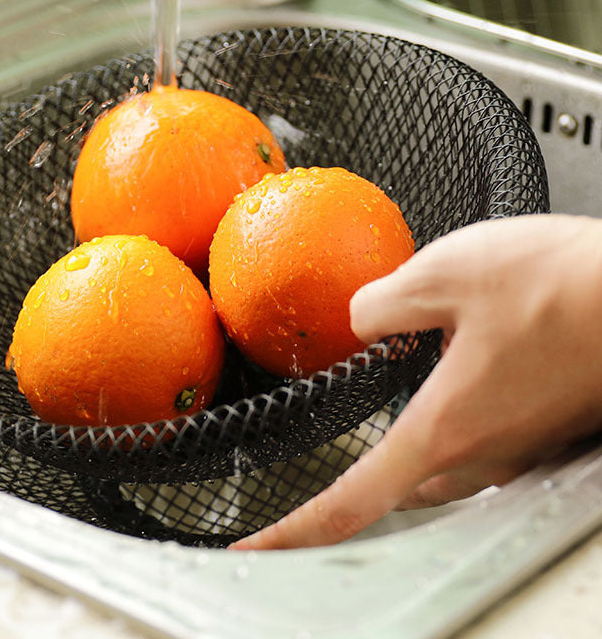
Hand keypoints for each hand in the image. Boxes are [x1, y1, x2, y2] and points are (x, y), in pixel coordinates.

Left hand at [231, 214, 601, 549]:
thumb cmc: (565, 285)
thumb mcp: (446, 273)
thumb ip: (384, 303)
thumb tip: (363, 320)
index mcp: (443, 426)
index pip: (352, 500)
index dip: (295, 531)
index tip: (256, 548)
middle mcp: (485, 451)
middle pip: (402, 484)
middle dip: (365, 475)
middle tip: (337, 460)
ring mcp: (524, 445)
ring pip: (447, 461)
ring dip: (416, 438)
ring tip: (403, 397)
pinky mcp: (552, 427)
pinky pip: (490, 436)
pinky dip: (460, 414)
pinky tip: (463, 370)